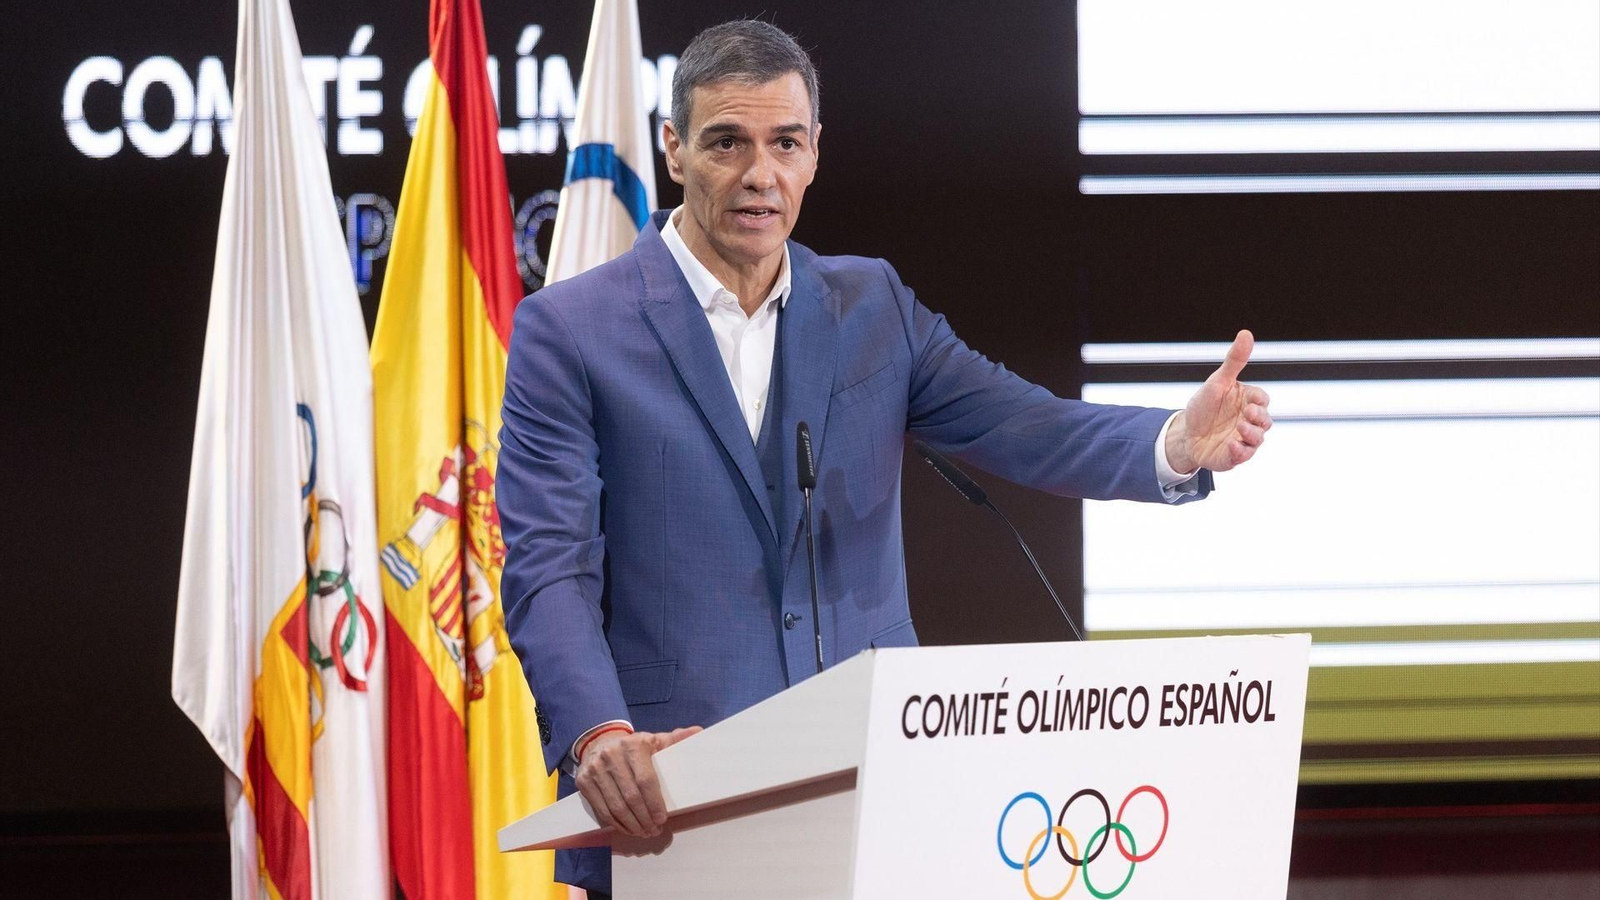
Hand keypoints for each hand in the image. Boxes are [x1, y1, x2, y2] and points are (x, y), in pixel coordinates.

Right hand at [574, 726, 700, 837]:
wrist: (599, 742)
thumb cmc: (633, 747)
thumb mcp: (654, 740)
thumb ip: (675, 739)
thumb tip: (698, 732)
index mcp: (633, 745)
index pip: (646, 780)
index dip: (655, 803)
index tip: (662, 819)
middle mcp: (611, 756)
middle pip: (631, 796)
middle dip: (645, 818)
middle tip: (654, 830)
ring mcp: (595, 769)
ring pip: (615, 806)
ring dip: (631, 825)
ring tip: (643, 832)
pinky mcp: (583, 782)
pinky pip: (601, 810)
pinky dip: (615, 824)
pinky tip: (627, 829)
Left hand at [1166, 330, 1271, 472]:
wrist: (1185, 433)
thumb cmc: (1204, 406)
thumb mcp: (1218, 381)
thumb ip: (1234, 361)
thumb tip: (1246, 333)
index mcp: (1247, 402)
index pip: (1262, 399)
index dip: (1259, 400)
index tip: (1251, 400)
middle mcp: (1249, 421)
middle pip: (1266, 421)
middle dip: (1259, 418)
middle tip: (1246, 414)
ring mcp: (1243, 439)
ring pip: (1258, 439)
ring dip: (1252, 434)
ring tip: (1239, 428)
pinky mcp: (1234, 456)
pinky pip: (1244, 456)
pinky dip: (1240, 452)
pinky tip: (1231, 445)